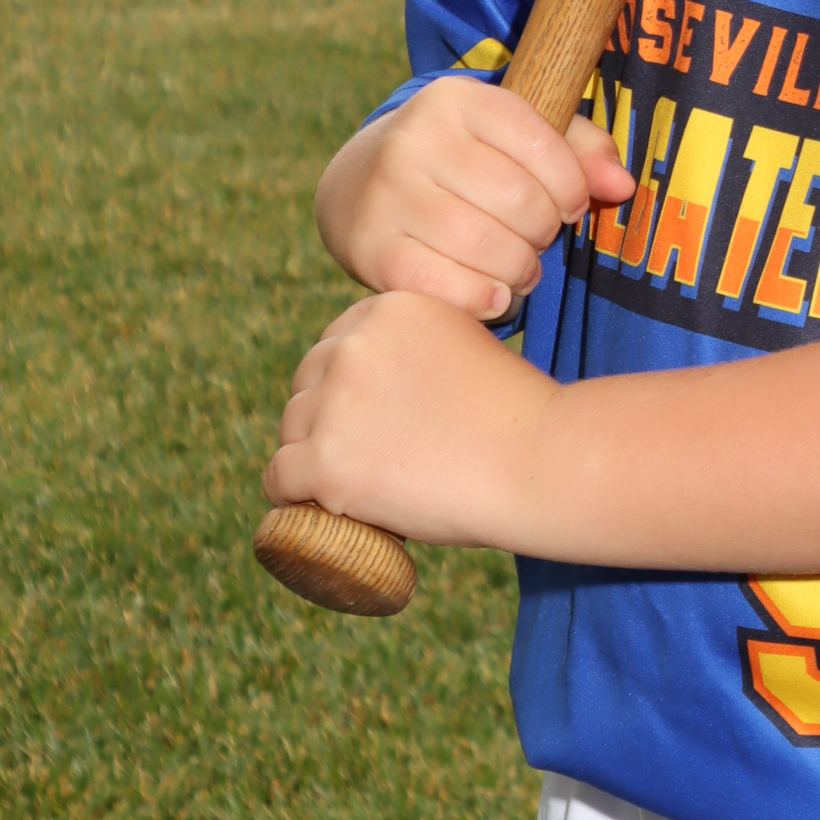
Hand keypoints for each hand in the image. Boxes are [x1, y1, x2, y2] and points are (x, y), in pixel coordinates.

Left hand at [263, 289, 557, 545]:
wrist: (539, 461)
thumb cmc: (519, 416)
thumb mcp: (466, 348)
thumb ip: (419, 353)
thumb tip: (387, 389)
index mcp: (390, 310)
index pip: (337, 345)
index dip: (348, 383)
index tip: (369, 416)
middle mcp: (353, 346)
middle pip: (307, 384)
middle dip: (326, 417)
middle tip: (363, 455)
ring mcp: (334, 404)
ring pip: (291, 431)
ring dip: (312, 456)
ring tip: (350, 486)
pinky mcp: (324, 462)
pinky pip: (280, 479)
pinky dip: (295, 498)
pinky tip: (317, 509)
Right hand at [315, 80, 632, 318]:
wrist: (358, 184)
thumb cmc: (463, 160)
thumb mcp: (515, 135)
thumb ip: (580, 151)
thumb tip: (622, 186)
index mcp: (457, 98)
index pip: (546, 148)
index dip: (572, 188)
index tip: (567, 202)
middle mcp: (414, 139)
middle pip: (523, 204)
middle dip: (545, 232)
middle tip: (536, 238)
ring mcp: (387, 195)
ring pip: (492, 251)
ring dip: (522, 270)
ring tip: (518, 266)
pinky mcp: (371, 251)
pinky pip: (453, 290)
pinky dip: (487, 299)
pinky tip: (490, 290)